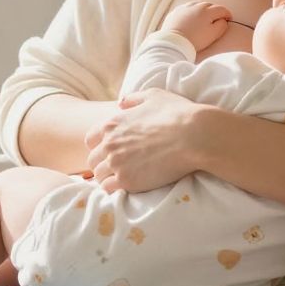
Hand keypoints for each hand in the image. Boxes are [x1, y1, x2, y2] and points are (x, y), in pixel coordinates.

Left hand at [83, 88, 203, 193]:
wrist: (194, 136)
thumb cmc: (177, 113)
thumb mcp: (153, 96)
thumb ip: (133, 99)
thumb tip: (121, 103)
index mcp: (112, 123)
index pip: (90, 140)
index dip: (99, 146)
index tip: (110, 152)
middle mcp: (109, 143)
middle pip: (93, 160)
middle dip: (103, 164)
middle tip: (117, 169)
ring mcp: (116, 163)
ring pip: (99, 176)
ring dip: (108, 178)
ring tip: (122, 180)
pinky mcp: (127, 180)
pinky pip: (108, 189)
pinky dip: (114, 189)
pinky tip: (126, 187)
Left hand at [161, 0, 230, 50]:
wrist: (174, 42)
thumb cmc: (195, 40)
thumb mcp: (213, 34)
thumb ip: (222, 25)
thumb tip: (223, 20)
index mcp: (207, 11)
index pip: (221, 9)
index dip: (227, 14)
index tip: (229, 19)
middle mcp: (196, 6)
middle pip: (210, 5)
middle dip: (215, 11)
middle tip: (217, 19)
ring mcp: (185, 7)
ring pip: (198, 4)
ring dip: (203, 9)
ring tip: (205, 17)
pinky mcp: (176, 12)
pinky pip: (187, 8)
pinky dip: (192, 11)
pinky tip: (192, 17)